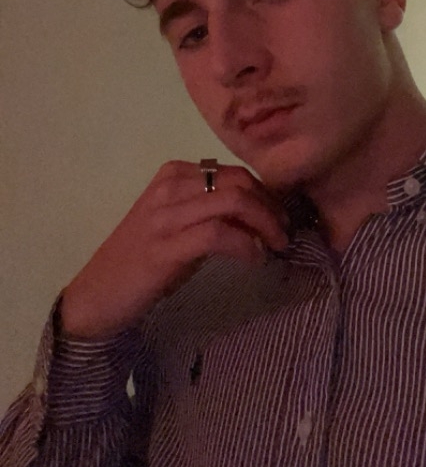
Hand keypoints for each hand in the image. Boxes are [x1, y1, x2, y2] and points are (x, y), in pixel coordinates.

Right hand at [59, 161, 289, 338]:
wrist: (98, 294)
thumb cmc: (144, 260)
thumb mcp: (179, 222)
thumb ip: (211, 207)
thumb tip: (262, 208)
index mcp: (174, 173)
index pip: (235, 171)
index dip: (267, 193)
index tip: (282, 216)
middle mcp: (169, 186)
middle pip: (239, 182)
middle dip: (272, 207)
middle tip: (285, 232)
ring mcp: (164, 216)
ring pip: (232, 202)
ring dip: (265, 224)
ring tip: (277, 246)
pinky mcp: (164, 248)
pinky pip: (218, 234)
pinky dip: (245, 245)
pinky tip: (255, 259)